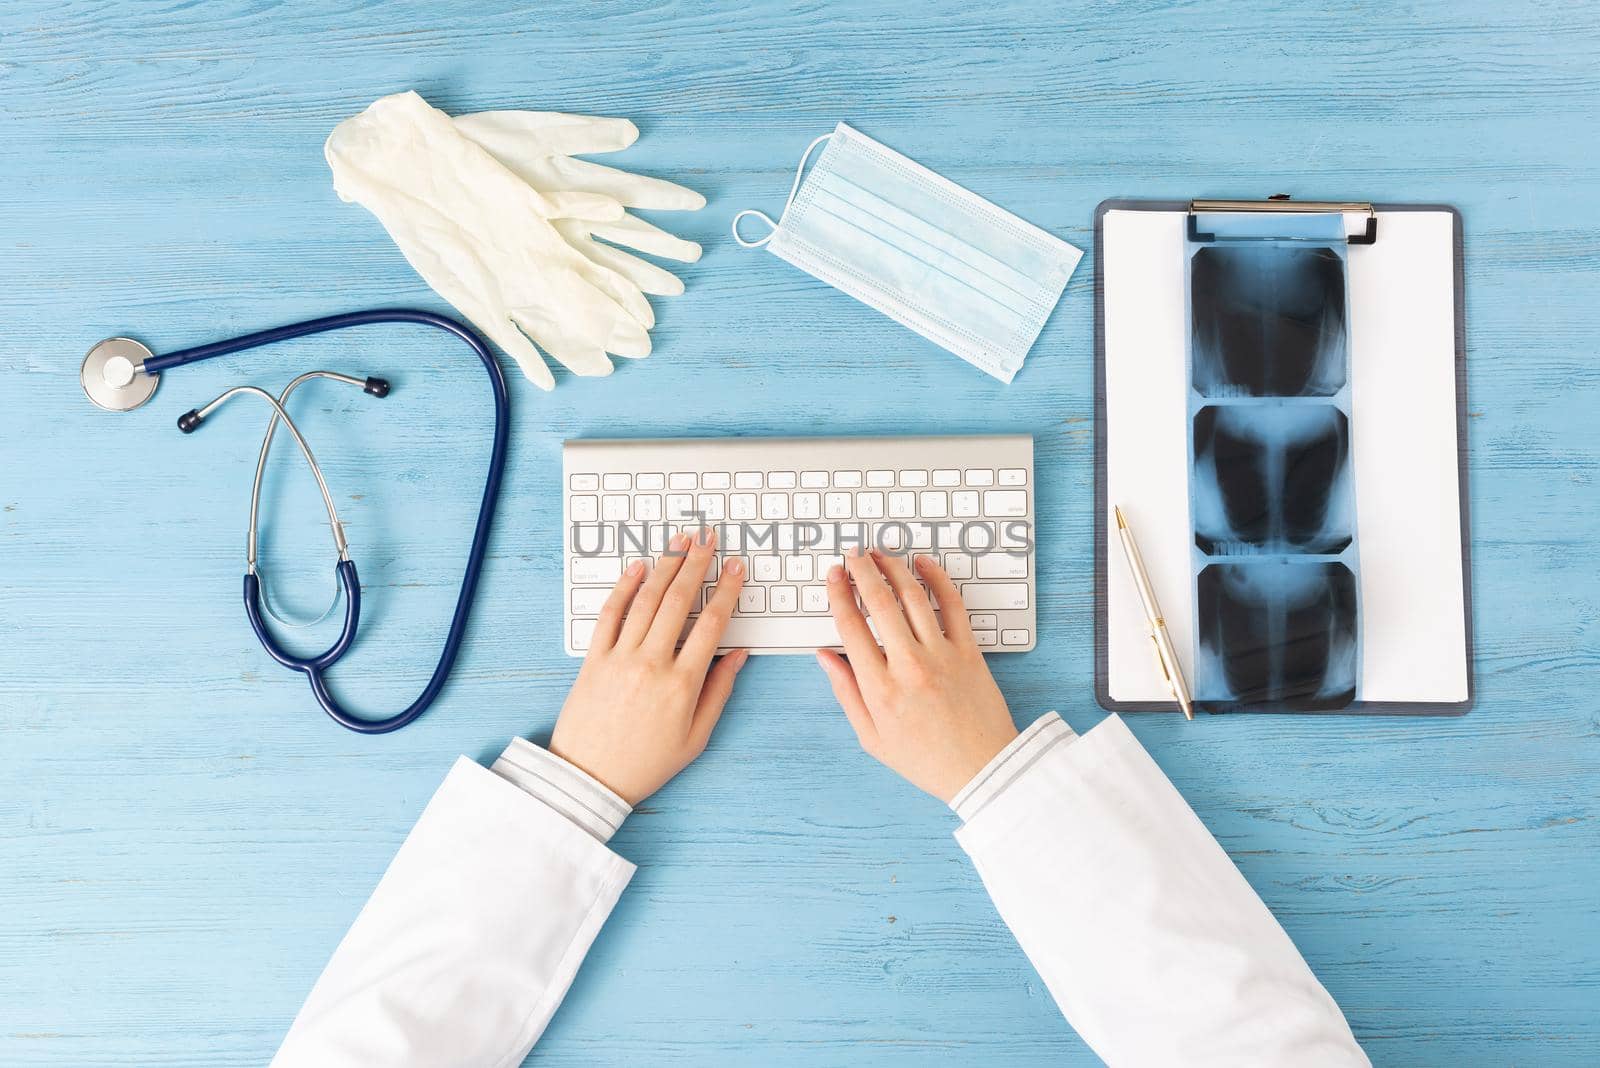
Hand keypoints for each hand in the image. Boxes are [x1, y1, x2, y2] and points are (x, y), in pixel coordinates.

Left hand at [549, 529, 748, 804]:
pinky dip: (625, 587)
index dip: (727, 591)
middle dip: (697, 564)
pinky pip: (610, 614)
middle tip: (708, 540)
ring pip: (646, 600)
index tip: (736, 568)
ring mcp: (620, 658)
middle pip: (679, 601)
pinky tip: (638, 568)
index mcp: (683, 684)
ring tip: (679, 542)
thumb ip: (720, 691)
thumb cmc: (646, 763)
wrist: (591, 778)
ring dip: (665, 566)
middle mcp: (651, 664)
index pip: (712, 624)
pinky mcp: (594, 659)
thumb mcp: (696, 736)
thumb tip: (738, 654)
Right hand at [815, 550, 1017, 801]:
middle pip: (879, 601)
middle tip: (853, 554)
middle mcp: (909, 666)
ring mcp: (942, 655)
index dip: (838, 594)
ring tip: (881, 554)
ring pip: (913, 596)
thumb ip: (846, 692)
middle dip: (861, 570)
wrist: (982, 770)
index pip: (850, 626)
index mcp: (880, 689)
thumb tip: (825, 656)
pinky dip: (938, 578)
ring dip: (893, 567)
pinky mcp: (969, 651)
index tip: (833, 577)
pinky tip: (924, 564)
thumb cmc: (926, 760)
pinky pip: (953, 604)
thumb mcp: (872, 737)